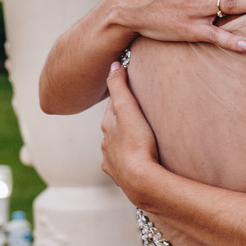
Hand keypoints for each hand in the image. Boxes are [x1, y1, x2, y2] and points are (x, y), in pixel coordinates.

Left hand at [101, 61, 164, 208]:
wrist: (140, 181)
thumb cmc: (136, 143)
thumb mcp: (128, 108)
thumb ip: (119, 86)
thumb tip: (113, 64)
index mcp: (108, 125)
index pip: (113, 106)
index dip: (122, 97)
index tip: (130, 91)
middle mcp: (105, 144)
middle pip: (114, 127)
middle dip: (122, 121)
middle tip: (136, 115)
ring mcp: (112, 161)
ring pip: (116, 147)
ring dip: (124, 142)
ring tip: (137, 140)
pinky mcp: (120, 177)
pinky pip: (122, 167)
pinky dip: (126, 162)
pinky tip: (135, 162)